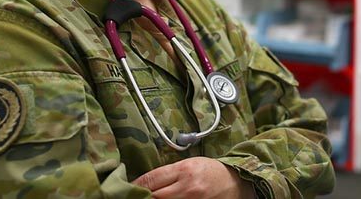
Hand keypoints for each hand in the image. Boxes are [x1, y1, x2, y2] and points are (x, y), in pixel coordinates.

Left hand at [132, 157, 255, 198]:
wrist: (235, 182)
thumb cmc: (210, 171)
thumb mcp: (189, 164)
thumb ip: (168, 173)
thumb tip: (144, 181)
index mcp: (184, 170)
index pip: (152, 179)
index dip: (135, 185)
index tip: (126, 188)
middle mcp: (188, 187)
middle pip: (155, 196)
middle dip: (143, 197)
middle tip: (133, 197)